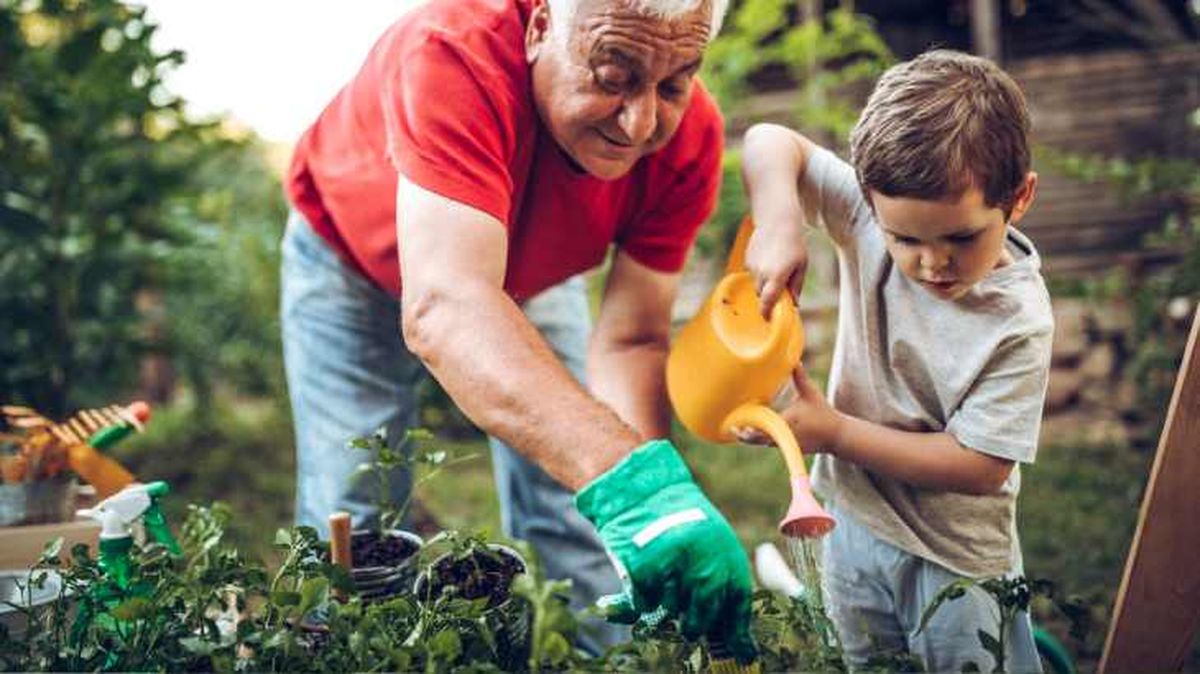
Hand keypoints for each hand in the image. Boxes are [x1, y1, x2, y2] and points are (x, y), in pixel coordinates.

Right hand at [575, 440, 756, 662]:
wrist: (640, 490)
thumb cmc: (677, 521)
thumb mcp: (709, 545)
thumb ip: (720, 585)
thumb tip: (741, 646)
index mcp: (726, 554)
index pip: (737, 606)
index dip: (736, 631)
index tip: (738, 649)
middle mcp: (704, 563)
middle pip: (702, 618)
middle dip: (693, 624)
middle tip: (686, 620)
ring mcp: (674, 567)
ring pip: (671, 612)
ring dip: (665, 606)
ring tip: (661, 583)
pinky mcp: (645, 569)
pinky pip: (644, 605)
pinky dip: (641, 599)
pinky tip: (643, 578)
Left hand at [732, 365, 840, 453]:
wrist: (837, 435)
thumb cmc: (823, 412)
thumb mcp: (810, 392)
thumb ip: (800, 376)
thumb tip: (794, 359)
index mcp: (786, 422)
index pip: (762, 429)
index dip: (747, 429)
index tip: (735, 425)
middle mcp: (784, 436)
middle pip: (757, 440)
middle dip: (744, 436)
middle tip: (732, 429)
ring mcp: (787, 444)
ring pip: (763, 443)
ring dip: (751, 438)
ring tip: (737, 430)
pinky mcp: (790, 448)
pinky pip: (771, 444)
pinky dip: (762, 439)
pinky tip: (754, 433)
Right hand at [744, 215, 809, 318]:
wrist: (777, 221)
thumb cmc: (794, 244)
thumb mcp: (801, 265)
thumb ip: (797, 286)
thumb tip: (795, 304)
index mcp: (777, 276)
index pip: (768, 301)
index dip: (766, 312)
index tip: (767, 319)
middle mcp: (762, 273)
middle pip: (761, 294)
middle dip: (768, 295)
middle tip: (779, 289)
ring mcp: (753, 266)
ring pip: (756, 283)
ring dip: (765, 282)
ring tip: (776, 266)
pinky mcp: (748, 259)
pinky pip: (753, 272)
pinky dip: (760, 271)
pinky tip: (769, 257)